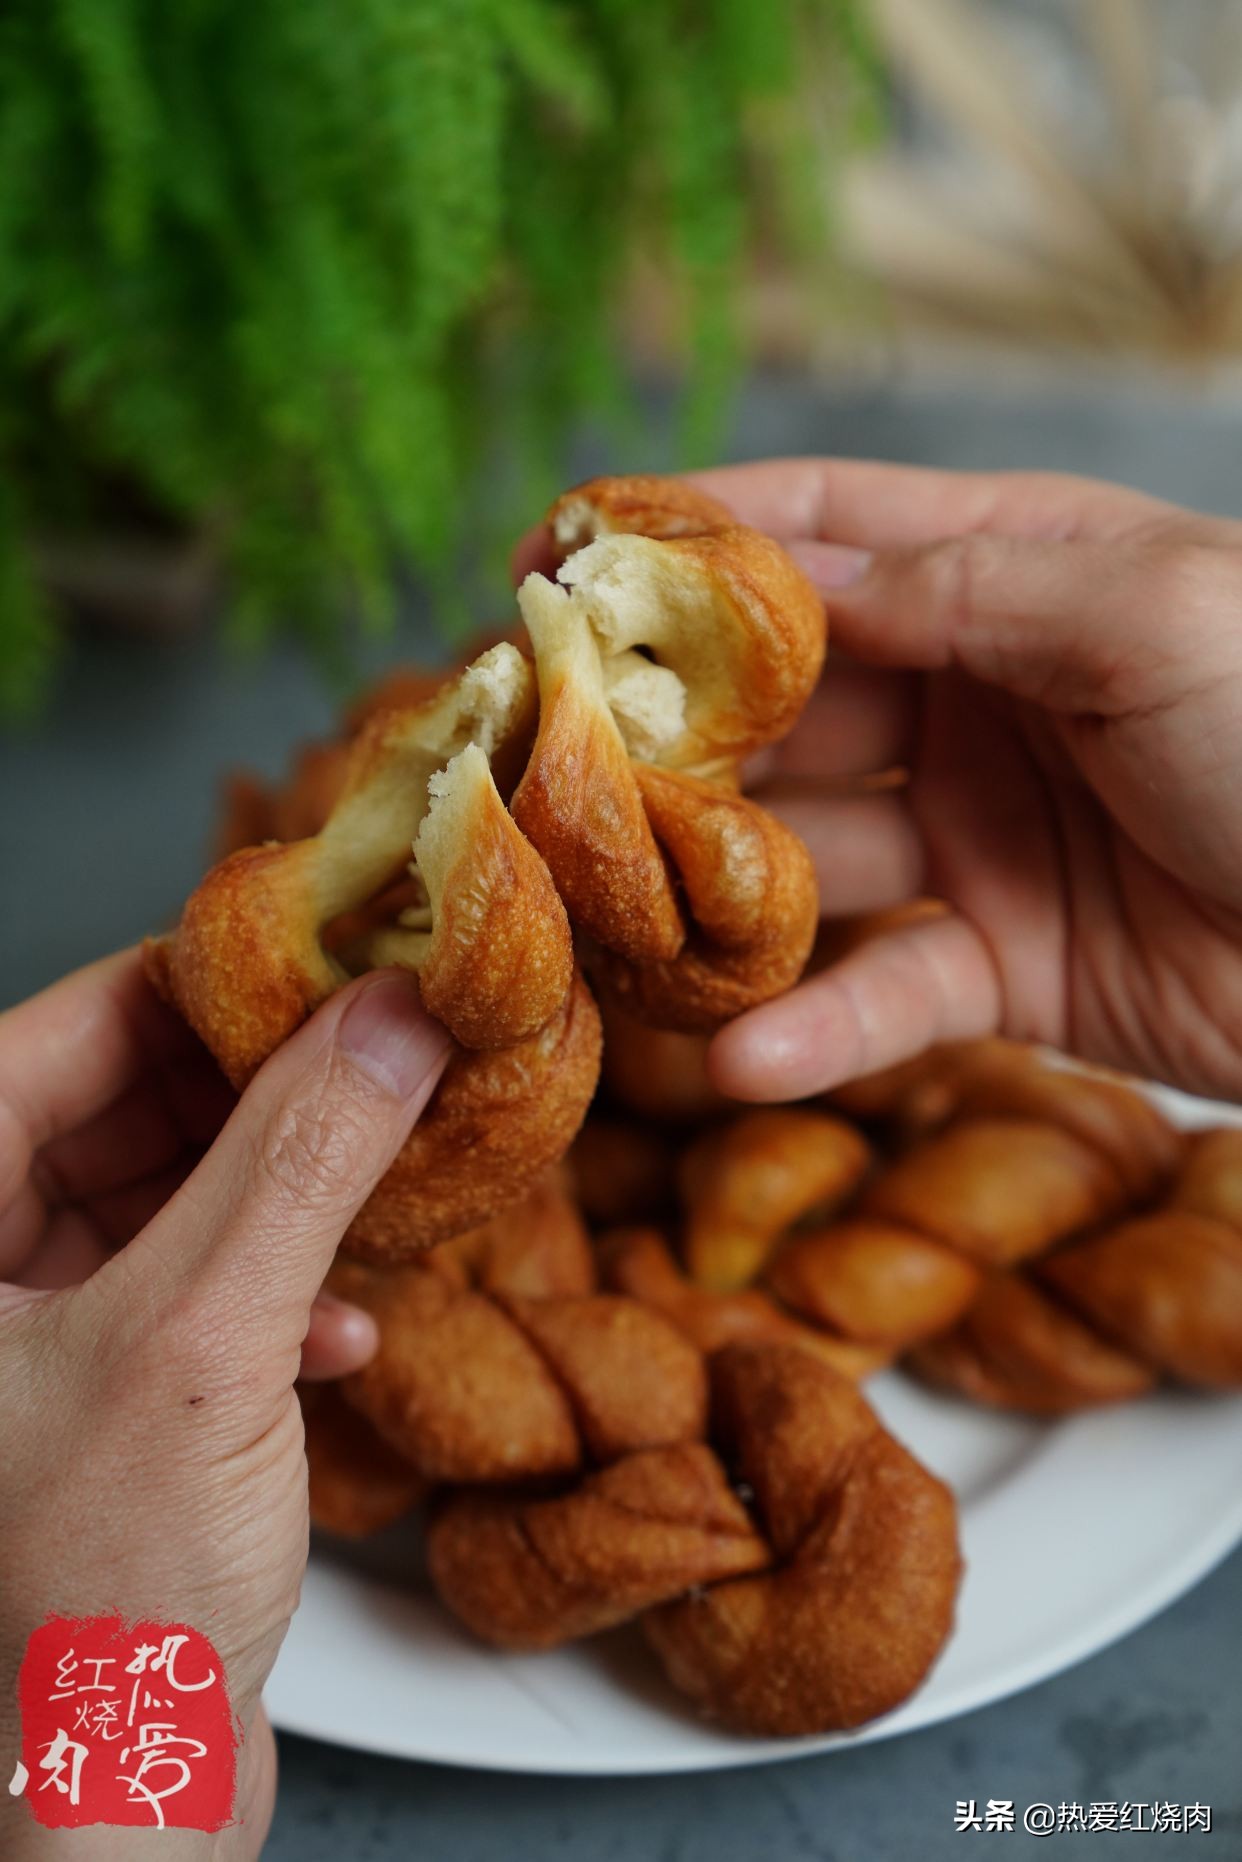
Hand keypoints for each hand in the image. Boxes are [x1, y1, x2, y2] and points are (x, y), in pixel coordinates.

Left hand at [0, 953, 447, 1855]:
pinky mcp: (107, 1399)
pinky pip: (198, 1285)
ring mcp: (34, 1338)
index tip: (330, 953)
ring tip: (382, 1184)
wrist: (120, 1804)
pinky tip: (344, 1323)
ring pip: (175, 1192)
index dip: (205, 982)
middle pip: (128, 1103)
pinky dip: (278, 1289)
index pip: (68, 1030)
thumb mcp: (210, 1341)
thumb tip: (390, 1019)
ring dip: (287, 1191)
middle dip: (265, 1092)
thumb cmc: (96, 1605)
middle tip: (382, 1058)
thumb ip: (301, 1160)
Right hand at [521, 459, 1241, 1102]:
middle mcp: (982, 697)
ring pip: (804, 854)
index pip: (826, 535)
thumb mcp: (1145, 617)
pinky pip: (886, 991)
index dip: (688, 538)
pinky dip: (817, 1027)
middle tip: (542, 760)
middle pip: (785, 702)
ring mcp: (982, 834)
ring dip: (709, 886)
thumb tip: (785, 578)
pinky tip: (742, 1053)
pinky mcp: (1002, 967)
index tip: (553, 556)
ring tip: (606, 917)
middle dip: (665, 727)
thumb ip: (960, 590)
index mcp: (1020, 576)